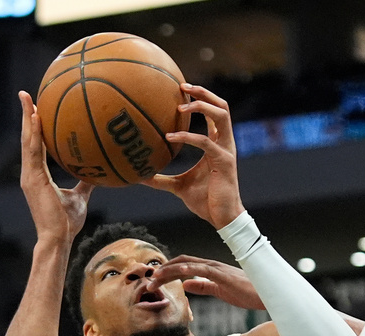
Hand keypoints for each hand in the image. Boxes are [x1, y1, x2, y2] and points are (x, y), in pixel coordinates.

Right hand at [18, 91, 93, 244]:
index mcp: (38, 174)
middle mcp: (30, 172)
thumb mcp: (80, 198)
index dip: (35, 127)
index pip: (36, 145)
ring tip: (27, 99)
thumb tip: (97, 172)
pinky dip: (34, 134)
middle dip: (27, 116)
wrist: (58, 238)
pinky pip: (33, 152)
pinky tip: (37, 119)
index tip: (37, 109)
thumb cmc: (67, 222)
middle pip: (28, 138)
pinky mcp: (32, 180)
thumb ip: (85, 183)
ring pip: (27, 141)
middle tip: (26, 95)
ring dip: (28, 119)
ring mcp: (29, 175)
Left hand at [141, 84, 243, 229]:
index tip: (181, 89)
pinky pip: (205, 142)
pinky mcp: (224, 161)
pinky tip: (170, 136)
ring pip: (221, 116)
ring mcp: (226, 150)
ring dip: (201, 106)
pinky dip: (188, 136)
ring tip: (181, 105)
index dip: (201, 97)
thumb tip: (138, 176)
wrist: (223, 218)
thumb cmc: (205, 201)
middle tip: (182, 86)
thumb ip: (160, 179)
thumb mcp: (177, 186)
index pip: (213, 114)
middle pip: (221, 106)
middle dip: (203, 92)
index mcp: (218, 144)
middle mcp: (225, 143)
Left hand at [147, 254, 264, 309]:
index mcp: (212, 270)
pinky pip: (202, 270)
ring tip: (154, 278)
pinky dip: (187, 270)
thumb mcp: (221, 291)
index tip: (155, 279)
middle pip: (182, 262)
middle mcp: (212, 265)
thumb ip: (203, 287)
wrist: (268, 295)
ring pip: (187, 264)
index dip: (168, 271)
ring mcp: (217, 268)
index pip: (185, 265)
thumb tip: (185, 285)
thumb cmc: (249, 293)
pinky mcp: (223, 275)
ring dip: (169, 271)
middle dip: (163, 270)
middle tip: (149, 280)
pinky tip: (176, 274)